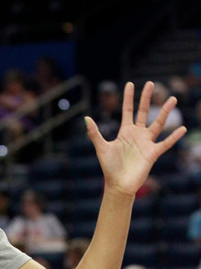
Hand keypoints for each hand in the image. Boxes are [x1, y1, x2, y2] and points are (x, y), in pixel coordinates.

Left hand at [85, 81, 185, 197]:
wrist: (118, 185)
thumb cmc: (109, 167)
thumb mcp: (101, 147)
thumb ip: (94, 133)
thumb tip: (86, 118)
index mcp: (125, 132)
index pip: (128, 110)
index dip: (129, 98)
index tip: (130, 84)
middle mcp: (137, 135)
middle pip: (143, 112)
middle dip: (146, 98)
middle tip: (150, 83)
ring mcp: (146, 143)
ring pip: (158, 123)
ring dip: (165, 111)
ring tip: (172, 98)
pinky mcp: (153, 153)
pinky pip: (165, 143)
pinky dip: (174, 136)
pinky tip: (182, 128)